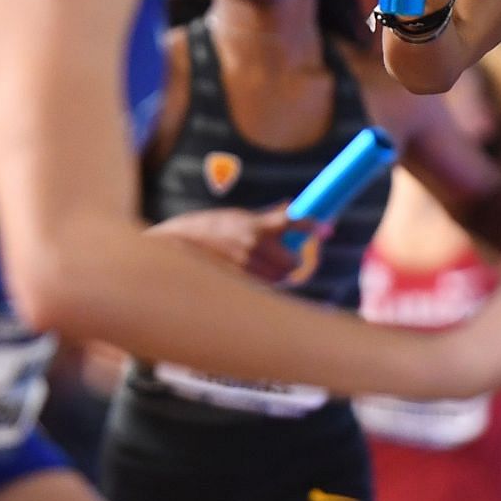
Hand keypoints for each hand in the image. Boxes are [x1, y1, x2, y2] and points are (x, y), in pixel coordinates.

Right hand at [149, 204, 325, 284]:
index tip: (324, 229)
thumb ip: (264, 219)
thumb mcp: (236, 217)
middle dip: (292, 260)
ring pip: (279, 279)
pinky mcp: (238, 283)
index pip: (292, 223)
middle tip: (288, 257)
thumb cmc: (206, 228)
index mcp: (255, 226)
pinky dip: (263, 284)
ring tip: (264, 266)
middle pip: (292, 262)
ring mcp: (246, 269)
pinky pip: (262, 288)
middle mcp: (253, 247)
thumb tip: (288, 212)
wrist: (176, 245)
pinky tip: (252, 276)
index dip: (311, 225)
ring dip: (278, 274)